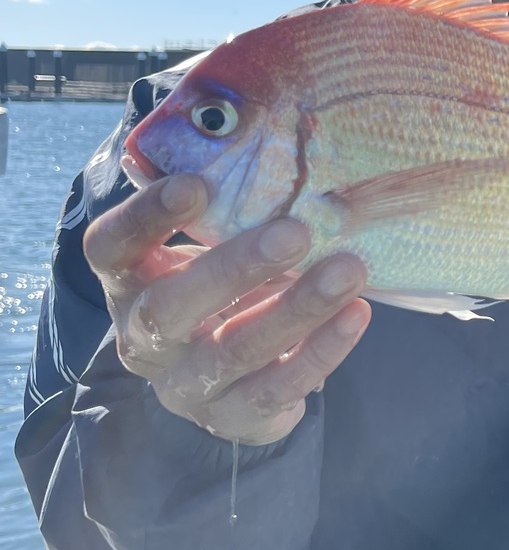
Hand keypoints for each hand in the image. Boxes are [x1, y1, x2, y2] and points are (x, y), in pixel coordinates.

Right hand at [83, 173, 370, 444]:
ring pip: (232, 350)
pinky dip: (321, 351)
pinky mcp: (235, 417)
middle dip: (232, 269)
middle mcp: (145, 337)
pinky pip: (278, 388)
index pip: (111, 248)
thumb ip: (228, 206)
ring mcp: (186, 385)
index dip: (144, 218)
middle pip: (169, 308)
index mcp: (129, 282)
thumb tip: (285, 132)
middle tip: (295, 231)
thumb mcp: (210, 246)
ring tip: (348, 269)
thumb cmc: (222, 286)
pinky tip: (356, 313)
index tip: (195, 185)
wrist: (230, 379)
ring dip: (296, 308)